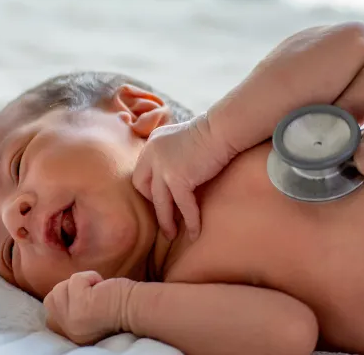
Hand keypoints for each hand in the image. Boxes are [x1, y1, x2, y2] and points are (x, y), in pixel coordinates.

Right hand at [44, 271, 135, 344]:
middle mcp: (69, 332)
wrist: (137, 308)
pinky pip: (75, 280)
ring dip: (81, 282)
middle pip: (51, 300)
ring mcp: (73, 320)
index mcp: (70, 336)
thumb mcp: (85, 313)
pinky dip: (90, 277)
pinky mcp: (80, 306)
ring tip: (97, 291)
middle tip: (92, 295)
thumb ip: (69, 309)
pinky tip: (102, 287)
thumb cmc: (115, 306)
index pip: (50, 317)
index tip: (82, 298)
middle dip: (70, 290)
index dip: (62, 301)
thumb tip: (57, 292)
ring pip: (60, 288)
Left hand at [132, 114, 234, 240]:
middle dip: (152, 204)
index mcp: (152, 144)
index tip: (161, 199)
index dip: (149, 188)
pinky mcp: (177, 178)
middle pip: (142, 186)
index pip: (141, 172)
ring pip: (160, 202)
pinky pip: (182, 206)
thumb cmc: (212, 133)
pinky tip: (195, 232)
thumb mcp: (182, 140)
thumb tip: (177, 175)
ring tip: (171, 235)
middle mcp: (152, 154)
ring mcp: (163, 166)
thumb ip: (173, 154)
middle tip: (164, 216)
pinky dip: (190, 221)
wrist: (222, 129)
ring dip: (166, 221)